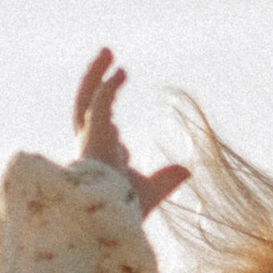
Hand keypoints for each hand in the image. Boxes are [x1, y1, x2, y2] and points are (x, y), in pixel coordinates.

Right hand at [73, 50, 188, 221]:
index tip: (125, 145)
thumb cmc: (124, 211)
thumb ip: (165, 180)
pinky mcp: (93, 134)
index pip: (99, 131)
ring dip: (95, 73)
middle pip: (86, 105)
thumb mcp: (150, 192)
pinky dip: (109, 87)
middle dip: (95, 80)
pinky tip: (122, 72)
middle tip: (109, 56)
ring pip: (85, 98)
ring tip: (108, 51)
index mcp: (99, 157)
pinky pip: (98, 103)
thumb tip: (186, 170)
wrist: (110, 220)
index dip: (110, 127)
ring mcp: (89, 138)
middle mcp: (90, 144)